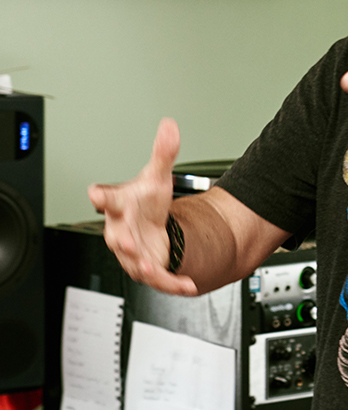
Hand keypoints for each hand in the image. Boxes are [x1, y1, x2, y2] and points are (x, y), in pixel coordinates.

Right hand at [87, 118, 197, 295]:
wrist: (153, 227)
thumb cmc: (146, 202)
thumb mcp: (157, 176)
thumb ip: (164, 153)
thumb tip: (170, 125)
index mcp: (120, 206)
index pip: (107, 198)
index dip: (101, 196)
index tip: (96, 193)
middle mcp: (122, 230)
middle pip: (116, 236)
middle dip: (120, 240)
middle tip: (125, 240)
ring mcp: (133, 252)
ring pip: (134, 261)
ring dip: (142, 265)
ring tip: (151, 266)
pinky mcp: (148, 267)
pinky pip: (160, 278)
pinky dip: (174, 283)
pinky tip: (189, 285)